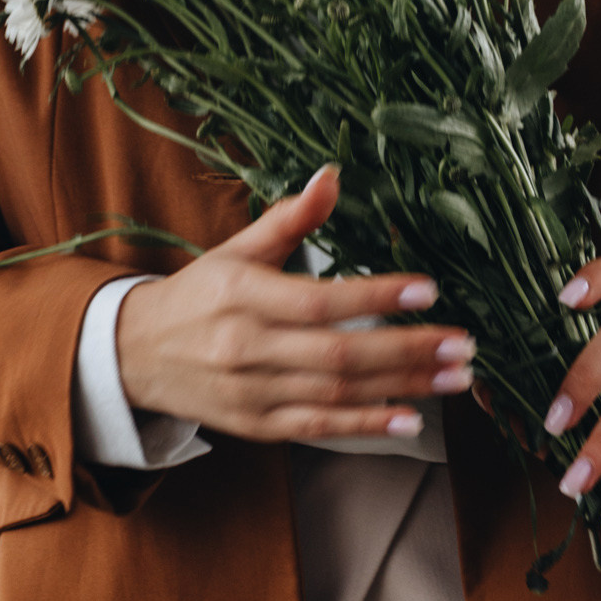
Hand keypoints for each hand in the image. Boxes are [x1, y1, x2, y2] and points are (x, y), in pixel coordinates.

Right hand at [114, 167, 474, 443]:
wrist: (136, 355)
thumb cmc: (200, 293)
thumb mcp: (238, 249)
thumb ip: (290, 217)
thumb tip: (333, 173)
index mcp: (243, 296)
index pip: (320, 300)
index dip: (376, 296)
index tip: (428, 288)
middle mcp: (247, 348)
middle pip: (339, 354)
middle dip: (408, 350)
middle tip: (463, 345)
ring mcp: (253, 393)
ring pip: (337, 393)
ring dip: (403, 387)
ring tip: (455, 378)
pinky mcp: (259, 427)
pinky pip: (320, 427)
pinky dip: (366, 425)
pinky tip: (411, 419)